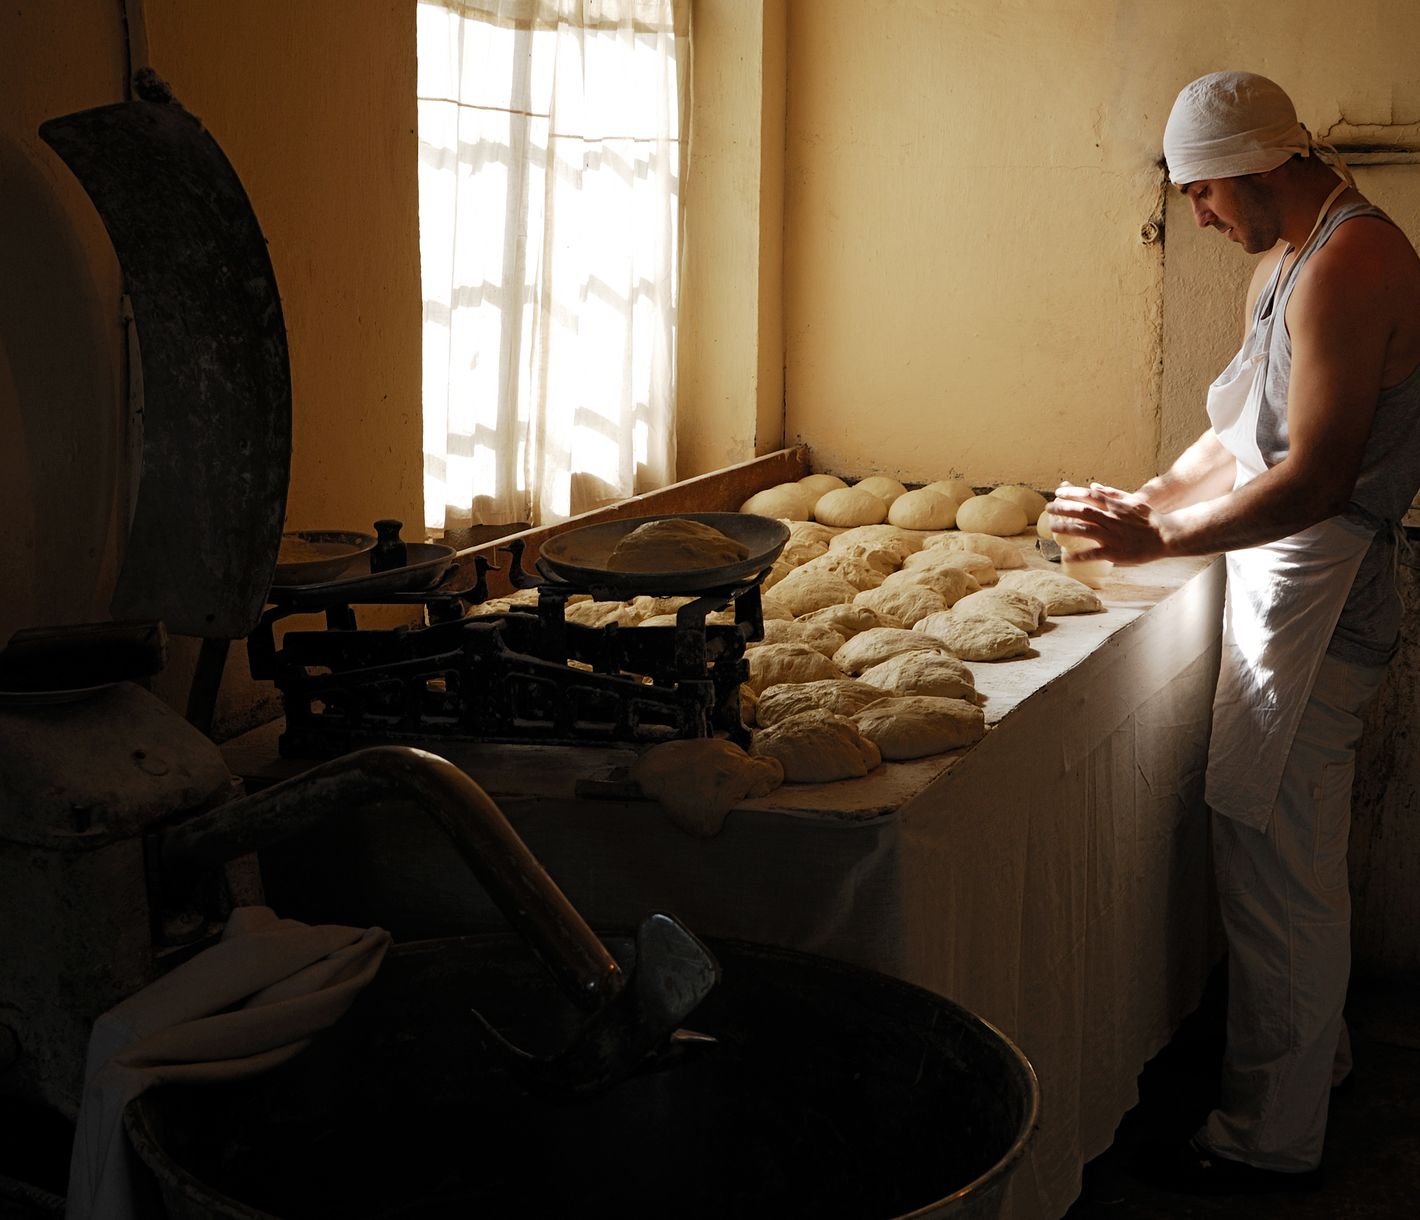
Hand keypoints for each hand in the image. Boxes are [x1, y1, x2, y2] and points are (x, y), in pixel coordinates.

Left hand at [1047, 483, 1170, 564]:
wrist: (1166, 536)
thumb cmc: (1149, 518)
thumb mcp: (1133, 501)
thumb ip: (1112, 493)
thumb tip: (1093, 486)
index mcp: (1114, 506)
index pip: (1088, 496)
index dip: (1071, 493)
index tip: (1057, 493)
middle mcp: (1110, 519)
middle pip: (1081, 511)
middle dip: (1062, 508)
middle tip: (1048, 509)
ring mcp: (1111, 536)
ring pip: (1083, 530)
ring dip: (1065, 528)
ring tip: (1052, 528)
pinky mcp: (1114, 552)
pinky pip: (1092, 554)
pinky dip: (1078, 556)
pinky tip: (1066, 557)